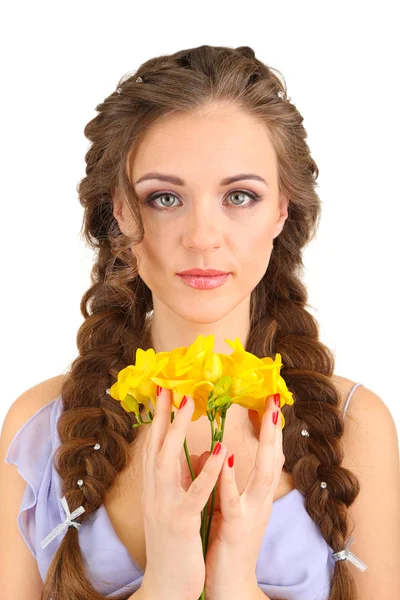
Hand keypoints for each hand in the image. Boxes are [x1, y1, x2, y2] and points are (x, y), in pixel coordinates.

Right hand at [140, 387, 228, 599]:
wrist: (166, 586)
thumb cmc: (173, 543)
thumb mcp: (174, 505)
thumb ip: (180, 478)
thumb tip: (191, 453)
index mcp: (155, 487)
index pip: (155, 444)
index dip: (159, 416)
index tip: (165, 390)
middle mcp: (154, 492)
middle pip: (156, 444)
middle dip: (162, 412)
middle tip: (169, 384)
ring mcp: (164, 506)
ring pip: (168, 461)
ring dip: (178, 429)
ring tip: (189, 401)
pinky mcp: (181, 523)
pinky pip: (196, 493)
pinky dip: (208, 471)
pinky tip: (220, 450)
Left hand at [203, 394, 283, 597]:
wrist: (228, 587)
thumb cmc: (226, 543)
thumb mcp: (227, 506)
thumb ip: (226, 479)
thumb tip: (220, 454)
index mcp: (255, 494)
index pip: (268, 455)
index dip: (271, 428)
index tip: (270, 400)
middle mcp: (259, 501)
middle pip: (275, 458)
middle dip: (277, 429)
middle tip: (276, 398)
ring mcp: (250, 514)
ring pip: (265, 475)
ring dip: (268, 445)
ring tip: (268, 416)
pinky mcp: (235, 529)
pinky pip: (234, 501)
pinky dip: (231, 479)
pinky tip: (228, 458)